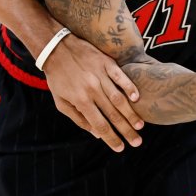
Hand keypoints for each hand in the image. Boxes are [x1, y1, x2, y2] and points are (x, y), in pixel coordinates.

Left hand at [41, 34, 144, 151]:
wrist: (55, 48)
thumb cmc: (58, 77)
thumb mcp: (60, 102)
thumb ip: (78, 118)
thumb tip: (96, 134)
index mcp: (81, 100)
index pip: (99, 125)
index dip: (111, 138)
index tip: (121, 148)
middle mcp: (92, 90)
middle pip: (113, 115)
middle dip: (126, 131)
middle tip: (137, 142)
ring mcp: (100, 75)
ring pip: (119, 98)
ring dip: (131, 114)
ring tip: (140, 126)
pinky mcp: (106, 63)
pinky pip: (121, 77)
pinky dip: (129, 87)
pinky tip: (136, 98)